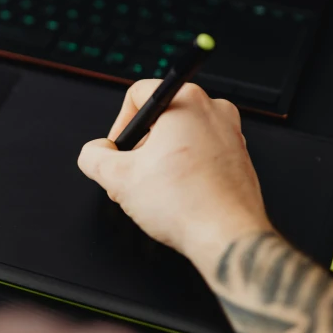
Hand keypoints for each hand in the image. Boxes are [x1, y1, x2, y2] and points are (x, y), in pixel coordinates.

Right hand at [78, 80, 273, 263]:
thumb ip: (94, 157)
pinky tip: (179, 196)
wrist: (228, 237)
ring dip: (162, 160)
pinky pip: (201, 152)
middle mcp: (213, 109)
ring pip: (180, 136)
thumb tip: (94, 153)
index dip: (119, 125)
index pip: (137, 95)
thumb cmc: (186, 205)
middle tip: (136, 176)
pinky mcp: (239, 156)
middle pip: (159, 118)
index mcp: (186, 101)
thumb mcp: (119, 179)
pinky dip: (185, 169)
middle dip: (141, 147)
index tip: (119, 151)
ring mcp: (230, 132)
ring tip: (158, 190)